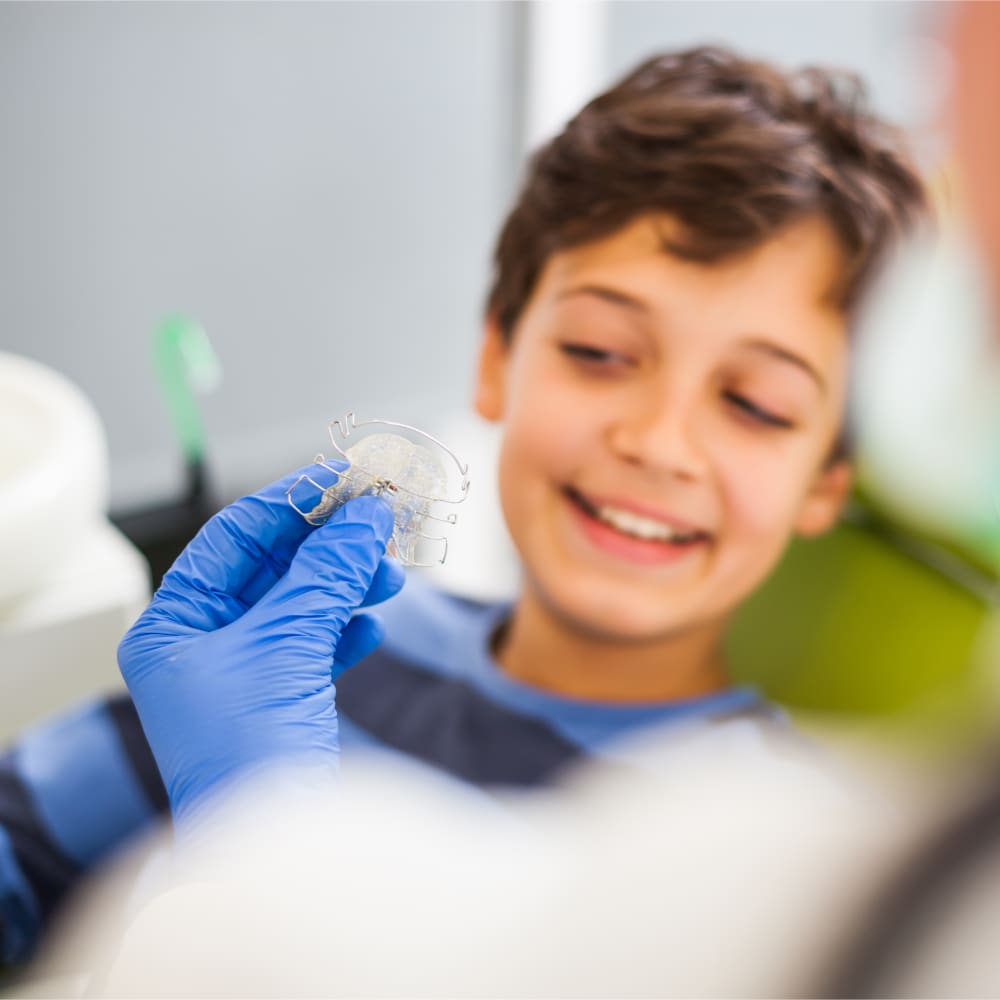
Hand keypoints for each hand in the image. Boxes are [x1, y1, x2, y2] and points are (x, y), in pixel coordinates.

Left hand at [118, 466, 404, 827]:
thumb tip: (364, 514)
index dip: (294, 501)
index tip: (347, 478)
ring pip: (299, 603)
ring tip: (390, 574)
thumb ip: (326, 572)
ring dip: (346, 583)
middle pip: (272, 567)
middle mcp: (199, 645)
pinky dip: (344, 628)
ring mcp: (239, 673)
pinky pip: (313, 644)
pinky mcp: (276, 700)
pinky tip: (370, 626)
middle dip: (330, 544)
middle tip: (381, 519)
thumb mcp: (287, 645)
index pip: (235, 536)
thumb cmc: (250, 755)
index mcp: (173, 626)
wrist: (273, 851)